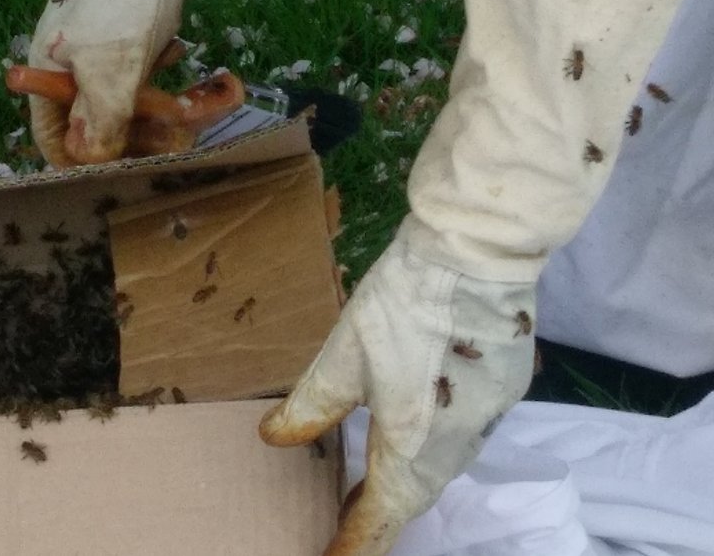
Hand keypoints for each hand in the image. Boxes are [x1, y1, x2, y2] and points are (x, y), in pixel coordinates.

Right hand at [27, 0, 194, 165]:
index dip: (81, 159)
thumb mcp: (111, 75)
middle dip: (134, 130)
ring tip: (187, 98)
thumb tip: (89, 159)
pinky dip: (154, 71)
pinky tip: (174, 52)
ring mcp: (92, 44)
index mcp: (47, 74)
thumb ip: (101, 123)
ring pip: (119, 95)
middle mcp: (64, 63)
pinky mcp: (120, 29)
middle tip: (174, 131)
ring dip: (153, 103)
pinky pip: (135, 68)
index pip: (52, 136)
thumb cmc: (123, 7)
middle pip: (92, 120)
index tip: (120, 167)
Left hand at [259, 219, 534, 554]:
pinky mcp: (505, 392)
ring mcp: (488, 418)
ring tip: (370, 481)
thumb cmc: (404, 301)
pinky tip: (414, 430)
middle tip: (343, 519)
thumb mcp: (344, 353)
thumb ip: (312, 402)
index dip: (355, 542)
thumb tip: (275, 438)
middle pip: (415, 496)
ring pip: (442, 469)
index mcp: (412, 441)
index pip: (381, 513)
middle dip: (378, 514)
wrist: (478, 254)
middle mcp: (457, 443)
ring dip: (406, 482)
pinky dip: (433, 450)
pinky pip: (464, 439)